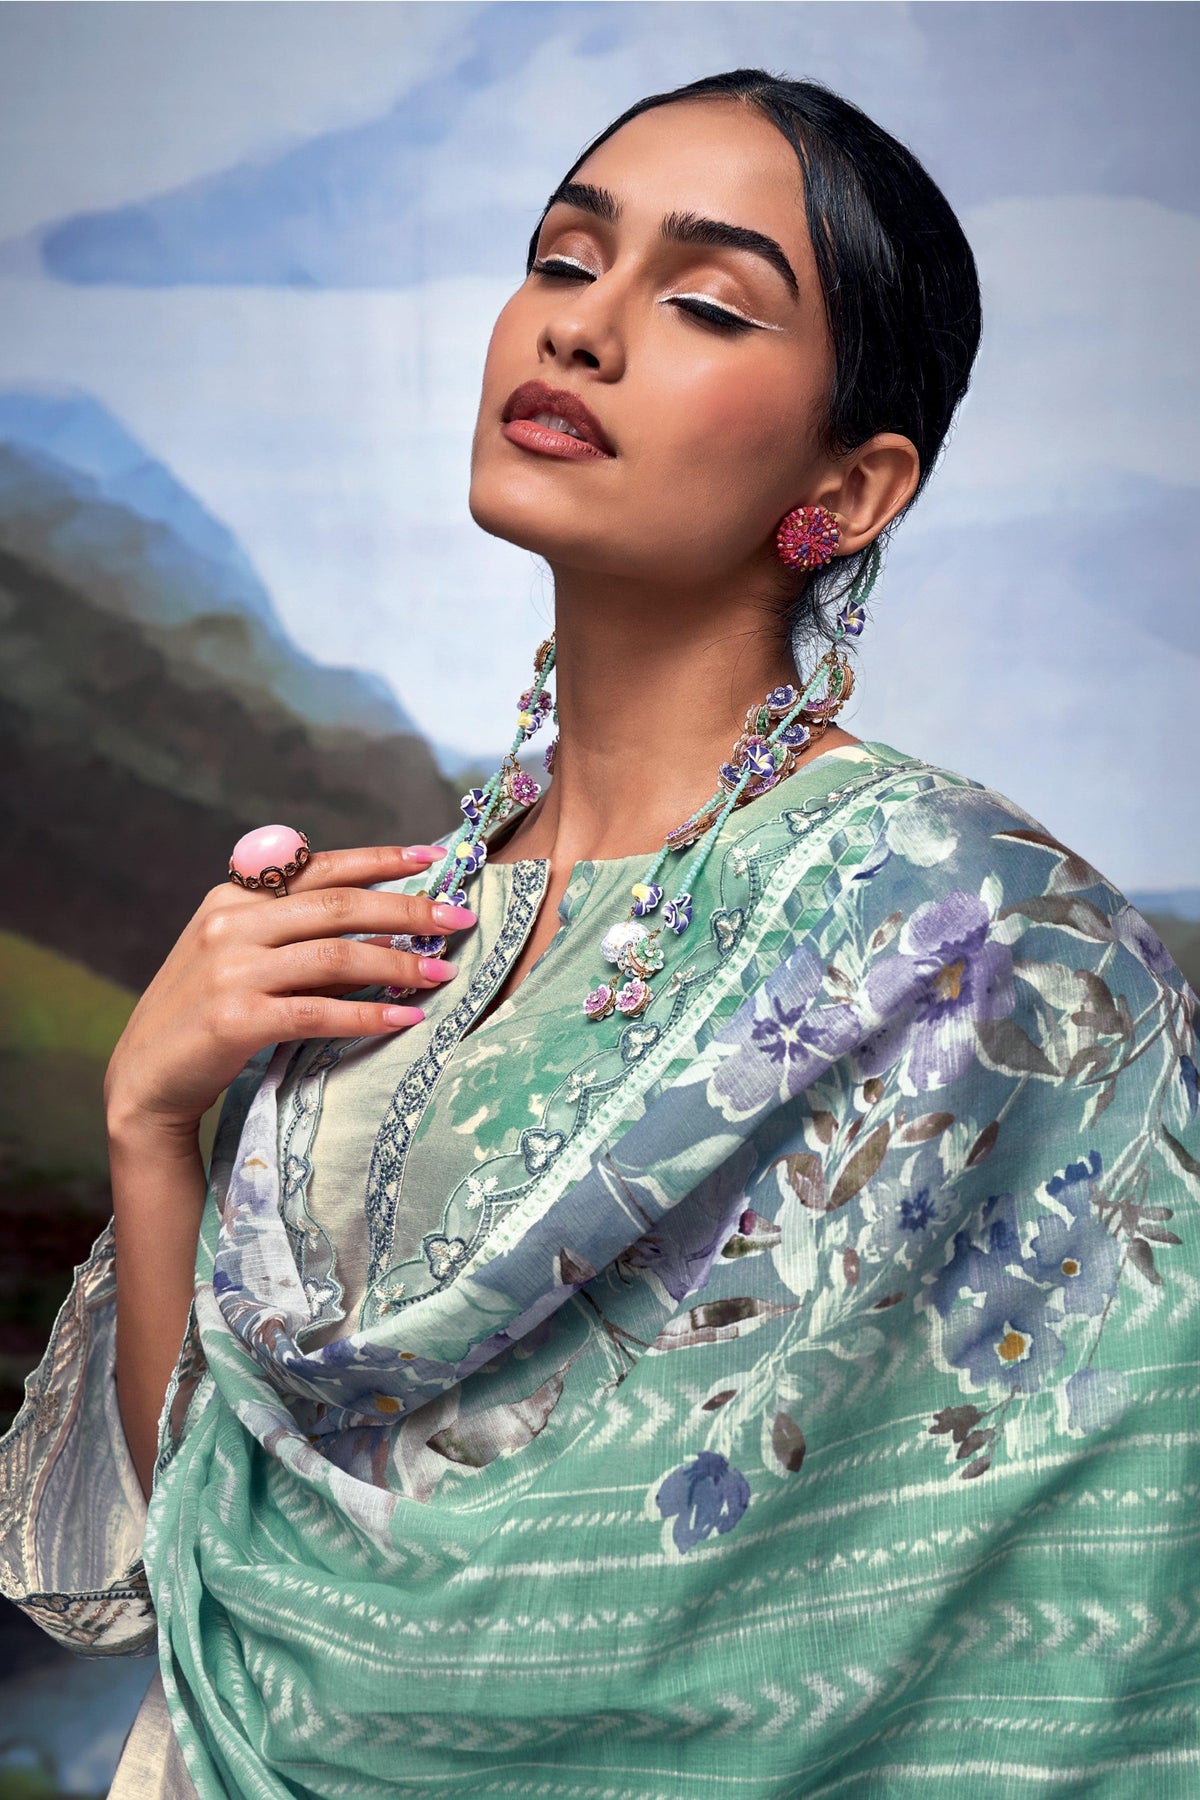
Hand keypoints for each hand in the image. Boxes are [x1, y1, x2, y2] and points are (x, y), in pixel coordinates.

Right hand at [104, 845, 474, 1142]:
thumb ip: (293, 932)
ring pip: (336, 956)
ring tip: (445, 972)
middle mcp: (230, 924)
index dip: (379, 860)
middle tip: (459, 918)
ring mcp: (231, 971)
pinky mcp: (236, 1020)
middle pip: (339, 907)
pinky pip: (319, 1012)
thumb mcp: (238, 955)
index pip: (319, 868)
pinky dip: (369, 1014)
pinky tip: (406, 1018)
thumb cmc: (204, 1013)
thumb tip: (381, 928)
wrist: (144, 1077)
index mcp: (232, 897)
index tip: (432, 859)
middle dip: (408, 911)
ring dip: (400, 965)